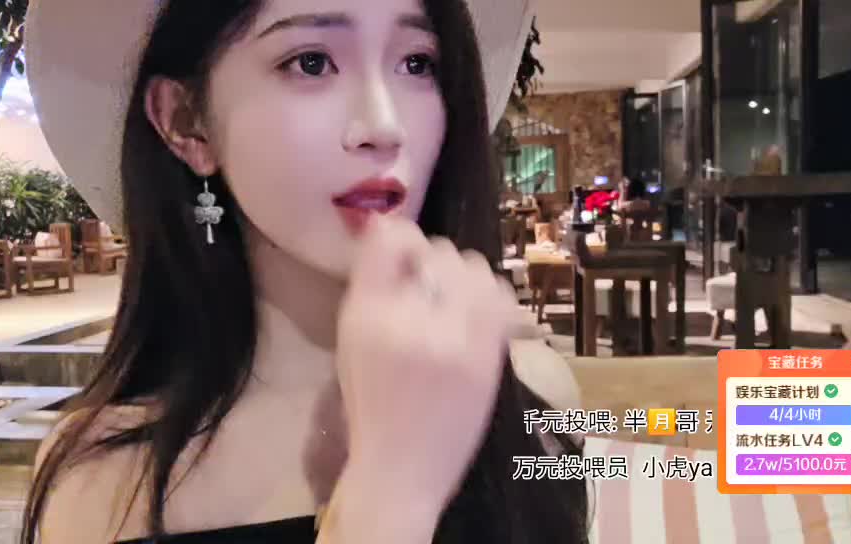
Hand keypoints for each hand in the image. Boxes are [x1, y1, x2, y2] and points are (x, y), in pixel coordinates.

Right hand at [335, 214, 518, 514]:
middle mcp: (411, 320)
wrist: (402, 468)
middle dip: (433, 261)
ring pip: (472, 268)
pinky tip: (476, 315)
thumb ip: (371, 279)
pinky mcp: (488, 356)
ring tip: (451, 302)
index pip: (391, 240)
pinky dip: (491, 296)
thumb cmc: (371, 402)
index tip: (401, 259)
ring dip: (464, 276)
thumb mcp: (351, 339)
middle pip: (438, 250)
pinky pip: (499, 297)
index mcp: (366, 315)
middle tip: (424, 289)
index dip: (400, 239)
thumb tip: (391, 229)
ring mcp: (456, 338)